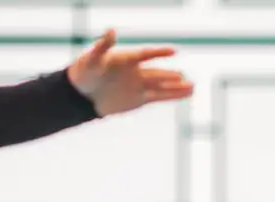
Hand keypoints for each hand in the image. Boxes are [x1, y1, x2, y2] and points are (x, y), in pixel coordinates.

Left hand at [67, 30, 193, 117]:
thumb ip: (102, 45)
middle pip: (157, 73)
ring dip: (177, 87)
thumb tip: (111, 30)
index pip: (146, 55)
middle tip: (186, 78)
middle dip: (171, 76)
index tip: (173, 51)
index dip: (159, 53)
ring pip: (162, 86)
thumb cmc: (85, 72)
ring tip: (193, 87)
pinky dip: (172, 96)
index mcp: (127, 59)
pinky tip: (185, 94)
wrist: (81, 94)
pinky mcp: (140, 99)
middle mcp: (137, 71)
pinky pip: (159, 97)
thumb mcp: (91, 58)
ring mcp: (139, 85)